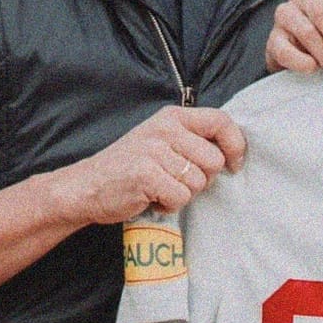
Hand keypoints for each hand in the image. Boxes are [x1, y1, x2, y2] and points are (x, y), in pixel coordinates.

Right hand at [50, 105, 246, 224]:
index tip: (233, 164)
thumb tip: (233, 152)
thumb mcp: (161, 142)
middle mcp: (165, 128)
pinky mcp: (146, 174)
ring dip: (182, 193)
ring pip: (198, 182)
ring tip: (159, 188)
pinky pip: (180, 197)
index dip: (235, 145)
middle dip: (201, 179)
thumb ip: (192, 140)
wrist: (86, 186)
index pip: (221, 121)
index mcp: (172, 117)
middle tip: (175, 181)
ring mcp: (154, 150)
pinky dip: (168, 205)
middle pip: (214, 161)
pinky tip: (151, 198)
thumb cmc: (130, 167)